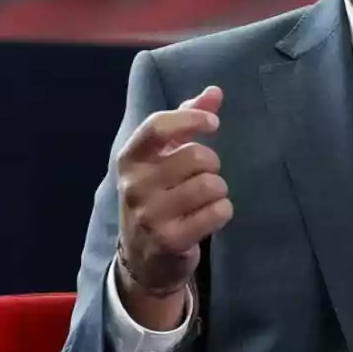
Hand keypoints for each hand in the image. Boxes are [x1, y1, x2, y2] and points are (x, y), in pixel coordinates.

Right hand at [115, 86, 231, 327]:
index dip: (190, 119)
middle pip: (195, 156)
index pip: (157, 127)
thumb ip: (186, 121)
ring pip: (210, 185)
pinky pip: (217, 212)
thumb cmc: (158, 196)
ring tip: (205, 199)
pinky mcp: (170, 240)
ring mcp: (150, 215)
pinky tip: (210, 216)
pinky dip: (223, 211)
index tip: (213, 124)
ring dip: (218, 190)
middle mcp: (134, 185)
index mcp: (129, 159)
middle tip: (204, 176)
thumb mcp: (163, 158)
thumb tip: (214, 92)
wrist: (144, 259)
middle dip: (212, 165)